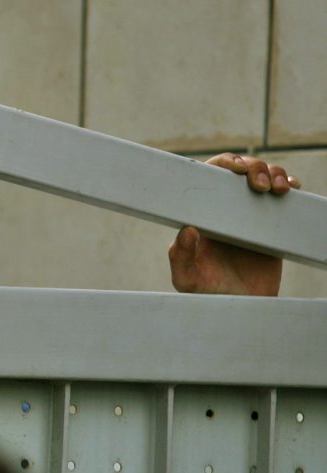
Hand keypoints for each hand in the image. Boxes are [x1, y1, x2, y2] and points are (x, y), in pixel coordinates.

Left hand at [168, 153, 300, 295]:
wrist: (242, 309)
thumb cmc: (209, 293)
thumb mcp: (187, 279)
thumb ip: (180, 257)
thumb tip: (186, 230)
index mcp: (204, 215)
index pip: (209, 178)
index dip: (222, 164)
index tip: (233, 167)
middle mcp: (226, 210)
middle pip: (240, 172)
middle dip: (252, 166)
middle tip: (257, 183)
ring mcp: (251, 215)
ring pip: (264, 178)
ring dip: (272, 172)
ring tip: (276, 188)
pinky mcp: (273, 224)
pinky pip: (283, 198)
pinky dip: (288, 184)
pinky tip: (291, 188)